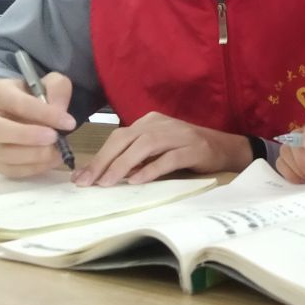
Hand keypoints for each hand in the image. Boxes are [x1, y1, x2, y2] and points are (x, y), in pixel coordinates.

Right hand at [0, 72, 75, 178]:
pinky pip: (9, 170)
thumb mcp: (48, 84)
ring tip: (58, 152)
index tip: (68, 123)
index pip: (15, 102)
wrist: (17, 113)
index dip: (43, 113)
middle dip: (28, 136)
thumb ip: (57, 90)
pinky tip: (50, 161)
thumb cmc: (33, 98)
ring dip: (34, 155)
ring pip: (3, 154)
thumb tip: (59, 111)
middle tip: (54, 138)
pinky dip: (32, 168)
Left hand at [74, 111, 252, 186]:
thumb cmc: (185, 150)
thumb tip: (103, 173)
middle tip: (88, 182)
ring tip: (108, 183)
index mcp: (149, 121)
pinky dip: (151, 169)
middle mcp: (161, 124)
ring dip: (123, 165)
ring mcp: (178, 135)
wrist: (224, 147)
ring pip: (144, 147)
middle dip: (104, 161)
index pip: (118, 136)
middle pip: (126, 139)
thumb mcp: (157, 148)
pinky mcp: (193, 149)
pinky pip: (168, 158)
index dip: (98, 156)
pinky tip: (137, 181)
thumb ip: (135, 156)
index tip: (81, 177)